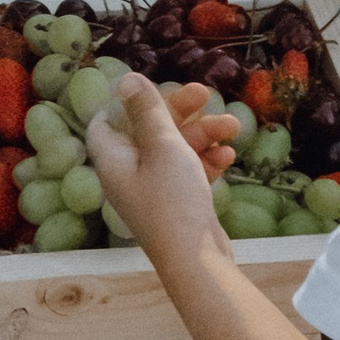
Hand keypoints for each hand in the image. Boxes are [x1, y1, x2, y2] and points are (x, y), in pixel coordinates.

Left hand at [86, 72, 236, 270]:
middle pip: (148, 131)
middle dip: (179, 112)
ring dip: (203, 135)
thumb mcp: (162, 146)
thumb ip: (147, 111)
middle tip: (206, 94)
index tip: (152, 89)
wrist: (196, 260)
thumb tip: (126, 79)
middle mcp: (128, 173)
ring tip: (232, 127)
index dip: (127, 103)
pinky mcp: (178, 203)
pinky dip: (206, 161)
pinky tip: (229, 155)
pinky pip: (189, 172)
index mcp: (112, 159)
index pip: (106, 121)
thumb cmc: (172, 199)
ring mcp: (154, 190)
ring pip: (175, 150)